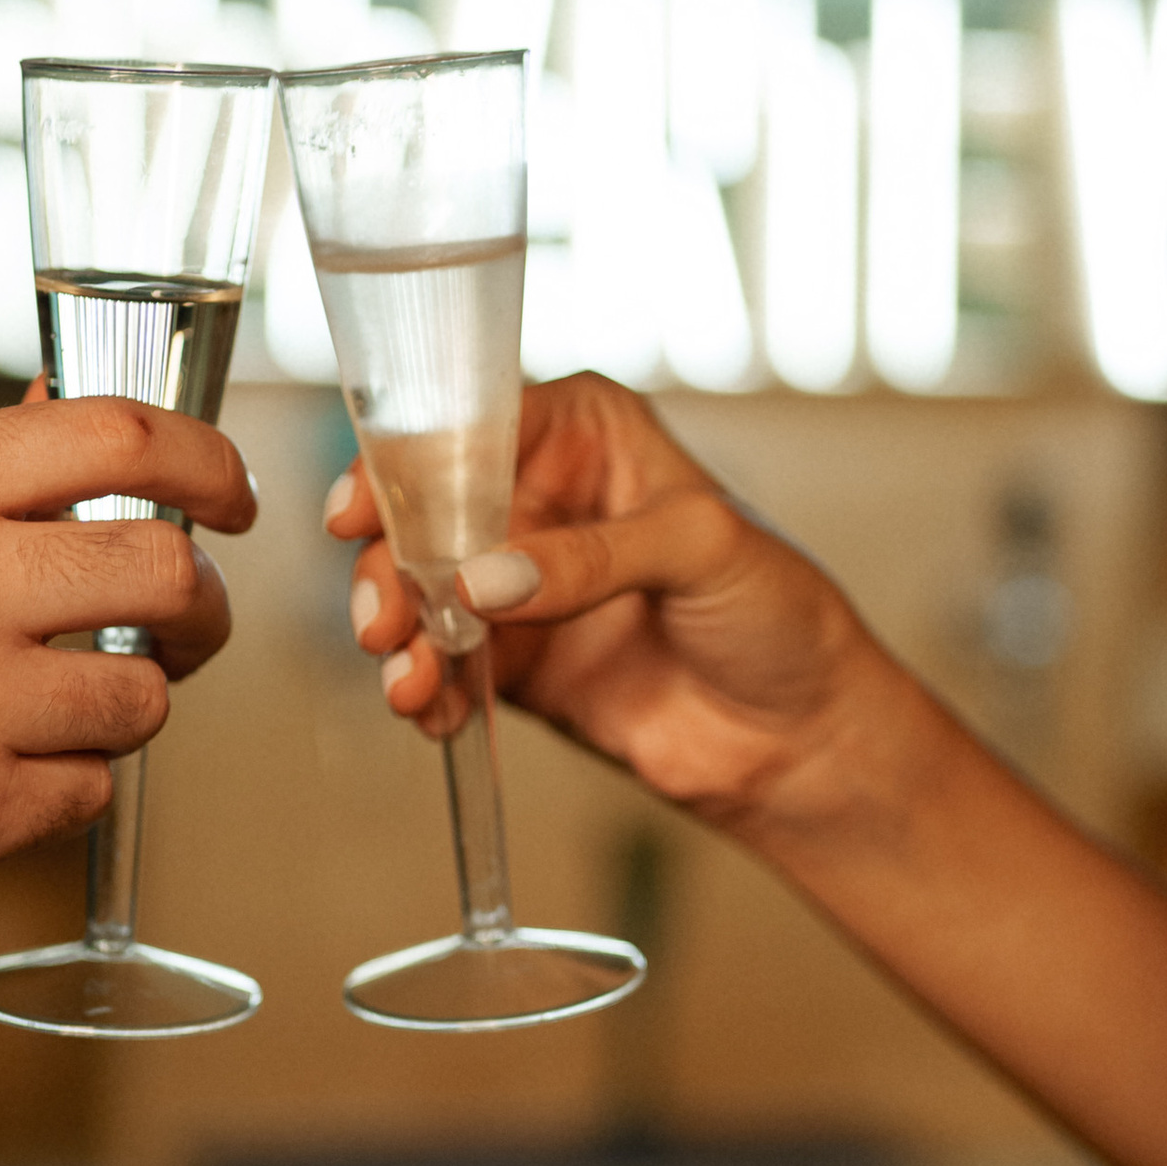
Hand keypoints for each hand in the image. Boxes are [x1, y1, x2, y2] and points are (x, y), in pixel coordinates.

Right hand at [0, 399, 254, 962]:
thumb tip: (69, 416)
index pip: (115, 436)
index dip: (205, 461)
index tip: (230, 494)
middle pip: (166, 568)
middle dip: (198, 603)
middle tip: (182, 624)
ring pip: (143, 696)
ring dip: (125, 706)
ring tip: (65, 713)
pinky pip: (89, 793)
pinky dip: (64, 789)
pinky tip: (0, 779)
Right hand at [327, 372, 876, 833]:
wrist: (804, 741)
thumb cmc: (781, 616)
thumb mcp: (700, 553)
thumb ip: (591, 557)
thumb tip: (483, 579)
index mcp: (585, 434)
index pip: (473, 424)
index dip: (407, 464)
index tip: (362, 513)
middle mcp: (539, 498)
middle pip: (423, 513)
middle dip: (389, 567)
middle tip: (385, 621)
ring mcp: (517, 585)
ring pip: (417, 593)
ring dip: (396, 636)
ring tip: (409, 682)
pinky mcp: (510, 663)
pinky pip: (439, 667)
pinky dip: (423, 691)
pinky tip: (431, 714)